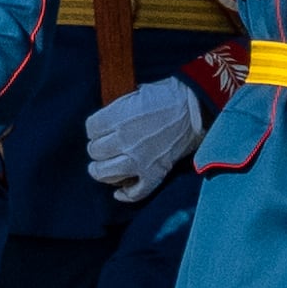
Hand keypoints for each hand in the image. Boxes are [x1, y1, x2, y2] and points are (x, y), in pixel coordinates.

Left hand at [84, 75, 202, 200]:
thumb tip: (105, 121)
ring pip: (105, 173)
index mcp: (118, 117)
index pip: (91, 129)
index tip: (100, 130)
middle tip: (103, 147)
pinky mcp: (154, 173)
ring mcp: (138, 159)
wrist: (195, 109)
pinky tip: (119, 192)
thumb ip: (117, 108)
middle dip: (97, 149)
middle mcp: (125, 140)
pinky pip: (135, 192)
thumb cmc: (167, 96)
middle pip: (95, 151)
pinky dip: (126, 194)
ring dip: (101, 172)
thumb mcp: (135, 93)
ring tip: (102, 169)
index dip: (94, 129)